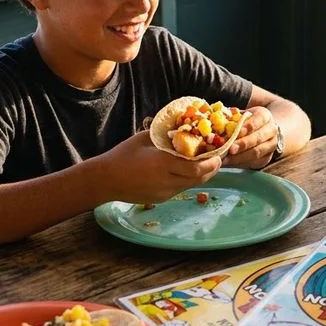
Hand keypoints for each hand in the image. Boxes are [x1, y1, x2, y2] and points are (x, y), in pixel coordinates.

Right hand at [101, 131, 221, 204]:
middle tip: (218, 157)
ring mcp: (164, 193)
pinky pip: (181, 188)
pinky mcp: (161, 199)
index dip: (213, 161)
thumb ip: (166, 134)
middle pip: (200, 179)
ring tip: (205, 161)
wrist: (105, 180)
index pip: (198, 167)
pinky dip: (188, 179)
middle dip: (213, 168)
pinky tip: (186, 170)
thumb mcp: (146, 138)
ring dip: (202, 174)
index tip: (220, 152)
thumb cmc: (123, 155)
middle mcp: (167, 181)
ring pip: (192, 185)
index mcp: (163, 164)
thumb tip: (184, 126)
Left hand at [226, 106, 276, 168]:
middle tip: (229, 150)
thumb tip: (215, 122)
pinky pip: (254, 162)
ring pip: (257, 152)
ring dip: (240, 157)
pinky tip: (229, 163)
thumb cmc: (246, 119)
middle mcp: (271, 130)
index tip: (235, 133)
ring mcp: (271, 145)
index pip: (257, 121)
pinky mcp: (266, 158)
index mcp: (265, 116)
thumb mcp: (241, 114)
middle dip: (243, 145)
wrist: (261, 128)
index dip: (247, 127)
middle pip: (258, 138)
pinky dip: (240, 163)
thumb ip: (231, 117)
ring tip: (225, 159)